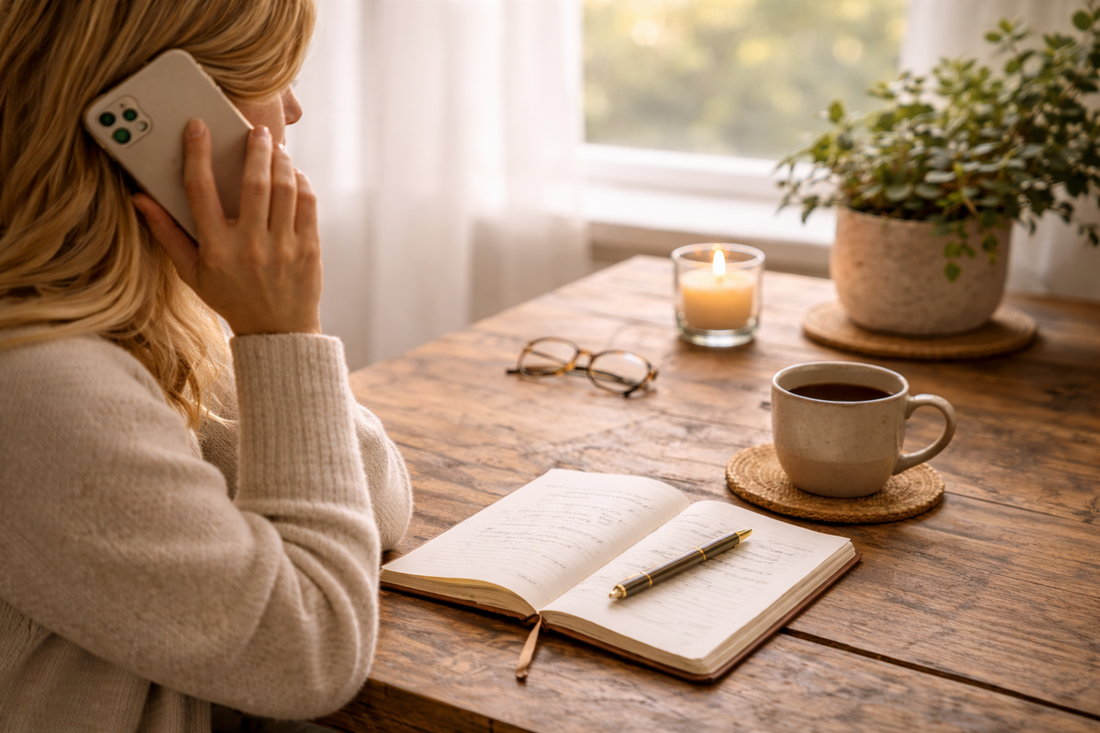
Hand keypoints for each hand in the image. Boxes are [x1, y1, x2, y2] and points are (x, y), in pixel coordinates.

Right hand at [133, 119, 321, 335]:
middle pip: (254, 184)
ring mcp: (283, 248)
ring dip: (281, 162)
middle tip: (257, 131)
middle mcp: (250, 246)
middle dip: (255, 150)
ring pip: (285, 190)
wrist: (277, 331)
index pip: (201, 191)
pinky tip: (294, 175)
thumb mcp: (192, 273)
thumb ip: (167, 234)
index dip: (197, 154)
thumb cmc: (231, 298)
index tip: (198, 127)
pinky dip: (301, 183)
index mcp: (216, 249)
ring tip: (276, 149)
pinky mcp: (309, 250)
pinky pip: (307, 205)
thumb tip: (140, 198)